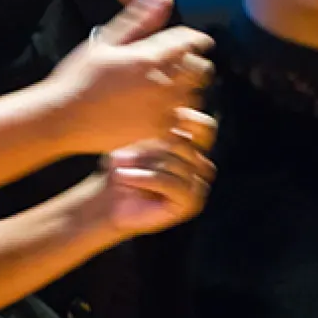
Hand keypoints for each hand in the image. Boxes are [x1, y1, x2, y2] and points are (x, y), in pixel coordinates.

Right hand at [47, 0, 214, 152]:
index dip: (197, 39)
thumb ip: (138, 18)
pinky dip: (182, 118)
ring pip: (195, 98)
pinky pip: (183, 126)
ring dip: (191, 90)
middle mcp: (160, 84)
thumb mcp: (105, 40)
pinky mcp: (154, 134)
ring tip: (177, 89)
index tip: (198, 41)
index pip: (189, 42)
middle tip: (188, 65)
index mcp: (148, 57)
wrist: (61, 118)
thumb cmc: (78, 78)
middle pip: (200, 70)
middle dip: (197, 64)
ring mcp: (159, 111)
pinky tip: (169, 114)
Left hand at [97, 108, 217, 236]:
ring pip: (177, 164)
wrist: (111, 203)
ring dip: (144, 164)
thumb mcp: (138, 142)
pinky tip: (123, 177)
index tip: (156, 124)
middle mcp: (201, 165)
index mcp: (193, 146)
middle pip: (185, 146)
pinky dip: (145, 178)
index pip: (206, 127)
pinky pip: (171, 183)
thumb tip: (171, 114)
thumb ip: (157, 129)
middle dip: (153, 147)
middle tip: (120, 152)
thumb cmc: (122, 167)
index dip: (187, 121)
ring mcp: (199, 185)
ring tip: (117, 165)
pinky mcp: (191, 203)